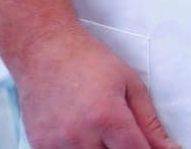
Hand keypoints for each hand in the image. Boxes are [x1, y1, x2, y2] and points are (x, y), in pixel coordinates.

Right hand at [14, 26, 178, 148]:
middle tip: (121, 131)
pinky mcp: (40, 146)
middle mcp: (80, 135)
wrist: (45, 51)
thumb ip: (150, 123)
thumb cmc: (89, 62)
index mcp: (107, 117)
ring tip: (100, 128)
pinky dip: (79, 148)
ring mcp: (56, 144)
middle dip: (123, 148)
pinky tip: (80, 132)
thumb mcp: (131, 85)